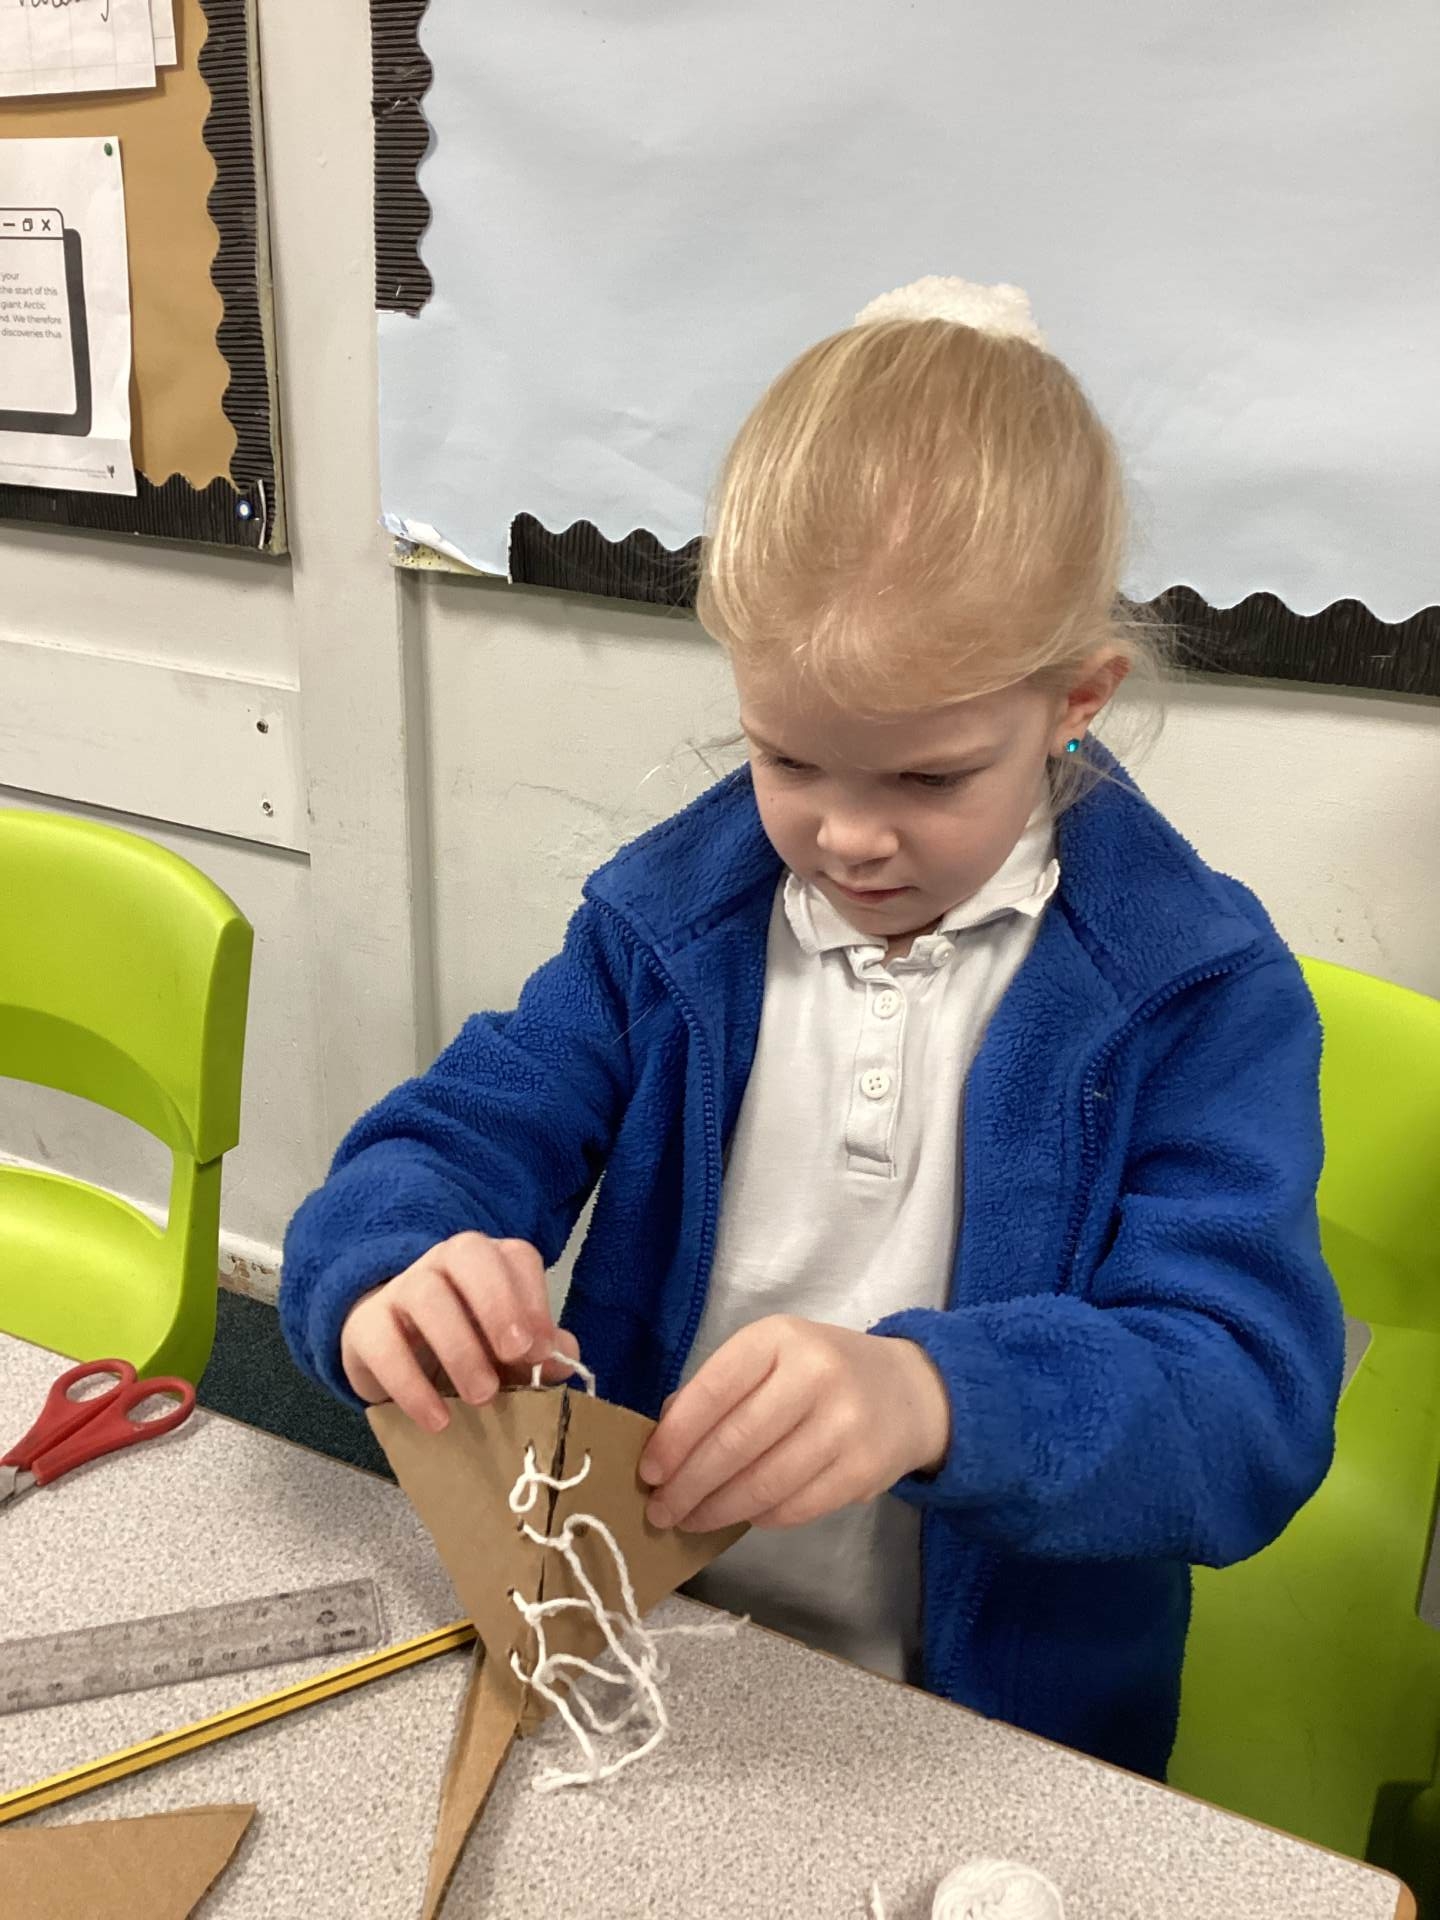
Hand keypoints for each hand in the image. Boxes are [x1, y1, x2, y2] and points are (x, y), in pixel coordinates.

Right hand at [339, 1232, 576, 1431]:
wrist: (391, 1354)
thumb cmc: (464, 1345)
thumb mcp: (505, 1350)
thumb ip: (538, 1351)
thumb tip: (564, 1359)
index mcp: (489, 1262)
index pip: (515, 1257)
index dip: (533, 1299)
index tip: (542, 1350)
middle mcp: (445, 1262)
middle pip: (468, 1255)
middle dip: (498, 1302)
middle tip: (516, 1355)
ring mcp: (401, 1287)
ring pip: (426, 1294)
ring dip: (459, 1347)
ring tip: (483, 1397)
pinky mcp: (365, 1325)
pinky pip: (383, 1343)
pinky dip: (411, 1384)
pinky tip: (437, 1418)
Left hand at [637, 1316, 949, 1532]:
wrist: (908, 1391)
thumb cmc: (819, 1373)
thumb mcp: (769, 1358)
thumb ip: (717, 1391)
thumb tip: (663, 1443)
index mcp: (778, 1339)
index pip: (714, 1390)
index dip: (675, 1437)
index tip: (649, 1472)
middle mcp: (814, 1375)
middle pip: (735, 1443)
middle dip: (688, 1485)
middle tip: (660, 1511)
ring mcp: (844, 1424)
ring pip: (763, 1483)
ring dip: (717, 1510)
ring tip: (690, 1520)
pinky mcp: (863, 1470)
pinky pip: (794, 1507)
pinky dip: (759, 1518)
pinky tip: (740, 1517)